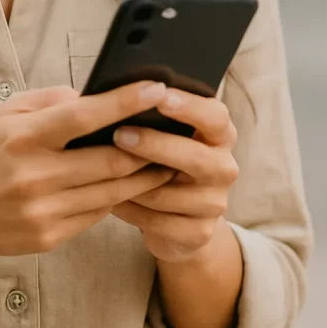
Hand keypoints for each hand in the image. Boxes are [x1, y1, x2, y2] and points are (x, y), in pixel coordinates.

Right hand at [0, 81, 174, 264]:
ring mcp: (44, 210)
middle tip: (175, 132)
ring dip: (145, 176)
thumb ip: (50, 100)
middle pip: (110, 161)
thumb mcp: (6, 114)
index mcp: (23, 137)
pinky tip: (132, 185)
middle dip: (149, 146)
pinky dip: (119, 197)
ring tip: (167, 160)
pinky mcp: (50, 236)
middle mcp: (35, 175)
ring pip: (113, 192)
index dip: (124, 101)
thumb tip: (94, 96)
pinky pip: (98, 213)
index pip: (84, 116)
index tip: (156, 87)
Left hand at [110, 88, 238, 262]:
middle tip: (120, 134)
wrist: (178, 217)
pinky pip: (158, 221)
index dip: (188, 106)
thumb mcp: (165, 133)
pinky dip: (131, 210)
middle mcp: (224, 167)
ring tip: (102, 169)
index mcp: (219, 134)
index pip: (215, 116)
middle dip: (155, 145)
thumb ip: (152, 114)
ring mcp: (215, 204)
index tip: (158, 95)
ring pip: (169, 193)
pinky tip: (110, 199)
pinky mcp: (200, 233)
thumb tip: (112, 94)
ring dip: (132, 182)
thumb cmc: (162, 159)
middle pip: (195, 157)